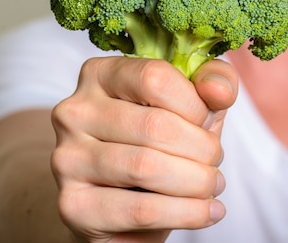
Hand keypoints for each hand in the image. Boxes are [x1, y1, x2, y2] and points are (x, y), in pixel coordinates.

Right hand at [50, 56, 237, 242]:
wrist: (122, 206)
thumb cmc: (161, 144)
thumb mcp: (194, 104)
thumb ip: (215, 81)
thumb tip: (219, 91)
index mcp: (100, 75)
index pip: (155, 78)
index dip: (195, 105)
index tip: (208, 124)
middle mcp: (74, 112)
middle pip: (155, 125)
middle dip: (203, 149)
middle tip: (215, 163)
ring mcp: (67, 159)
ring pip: (147, 167)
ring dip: (197, 182)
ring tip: (212, 186)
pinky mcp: (74, 206)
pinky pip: (142, 209)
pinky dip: (187, 212)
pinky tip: (206, 211)